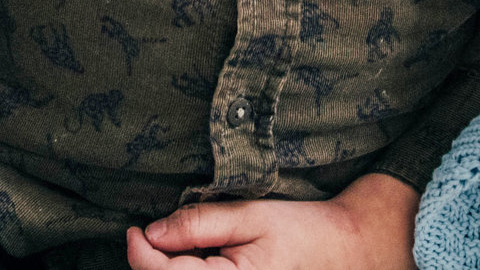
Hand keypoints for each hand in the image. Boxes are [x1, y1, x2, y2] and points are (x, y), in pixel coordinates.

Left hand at [126, 171, 415, 269]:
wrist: (346, 253)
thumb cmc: (302, 231)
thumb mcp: (250, 215)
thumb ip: (199, 224)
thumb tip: (152, 233)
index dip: (140, 255)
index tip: (133, 230)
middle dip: (151, 267)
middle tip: (146, 238)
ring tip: (173, 252)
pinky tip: (193, 265)